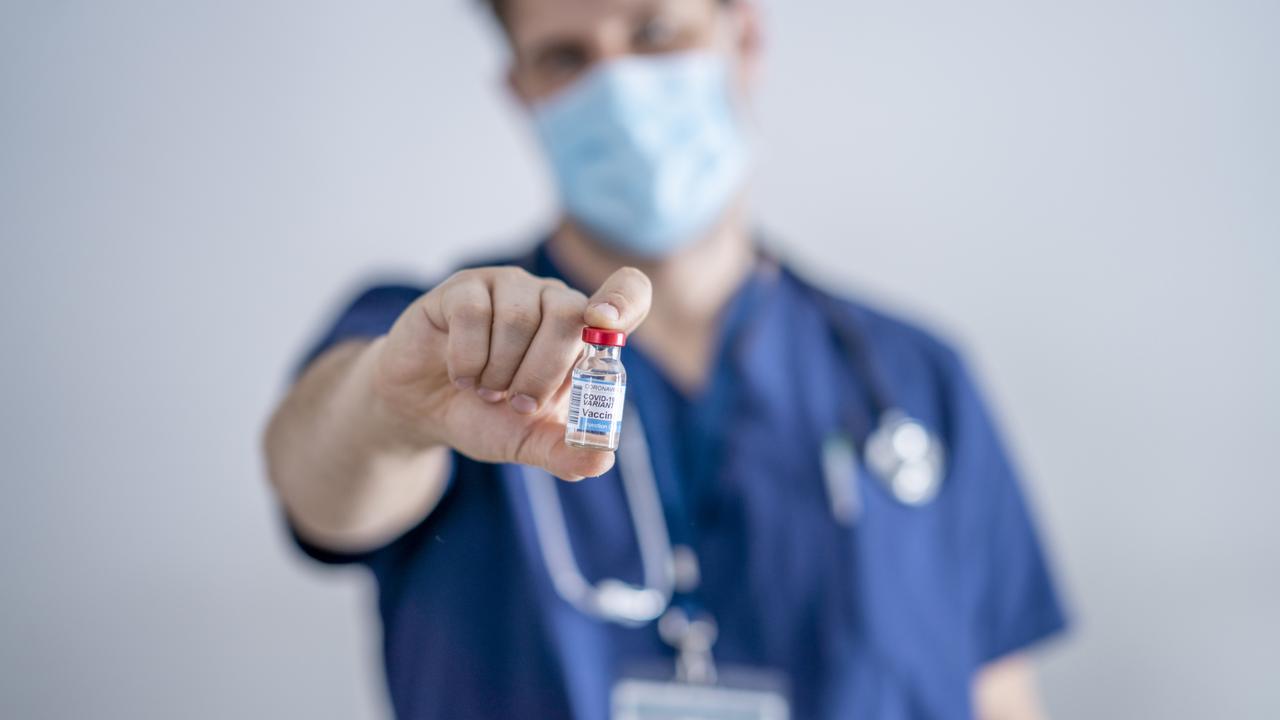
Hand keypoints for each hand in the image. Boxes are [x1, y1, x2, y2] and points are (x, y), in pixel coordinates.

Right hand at [372, 265, 650, 479]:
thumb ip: (567, 452)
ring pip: (519, 318)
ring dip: (499, 371)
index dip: (623, 299)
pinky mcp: (463, 288)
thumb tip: (603, 458)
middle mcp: (550, 300)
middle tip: (518, 403)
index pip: (627, 291)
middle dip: (542, 373)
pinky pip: (474, 314)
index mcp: (581, 332)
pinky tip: (460, 375)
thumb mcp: (529, 443)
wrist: (423, 413)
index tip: (606, 322)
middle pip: (568, 315)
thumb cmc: (487, 418)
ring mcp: (507, 288)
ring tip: (486, 390)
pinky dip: (466, 359)